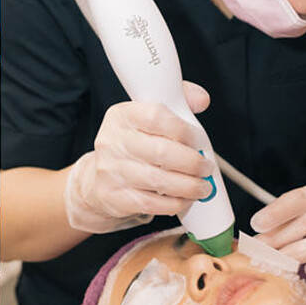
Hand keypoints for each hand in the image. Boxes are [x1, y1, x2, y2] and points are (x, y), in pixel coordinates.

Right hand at [64, 82, 214, 232]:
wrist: (99, 180)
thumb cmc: (132, 147)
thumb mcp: (147, 118)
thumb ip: (178, 103)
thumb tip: (201, 100)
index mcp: (122, 116)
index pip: (157, 117)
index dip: (183, 130)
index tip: (198, 140)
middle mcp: (112, 142)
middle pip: (161, 152)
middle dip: (192, 162)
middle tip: (206, 167)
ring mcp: (110, 171)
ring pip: (158, 180)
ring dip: (188, 186)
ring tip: (202, 187)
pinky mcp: (112, 197)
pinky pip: (150, 203)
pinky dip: (174, 203)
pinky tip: (185, 200)